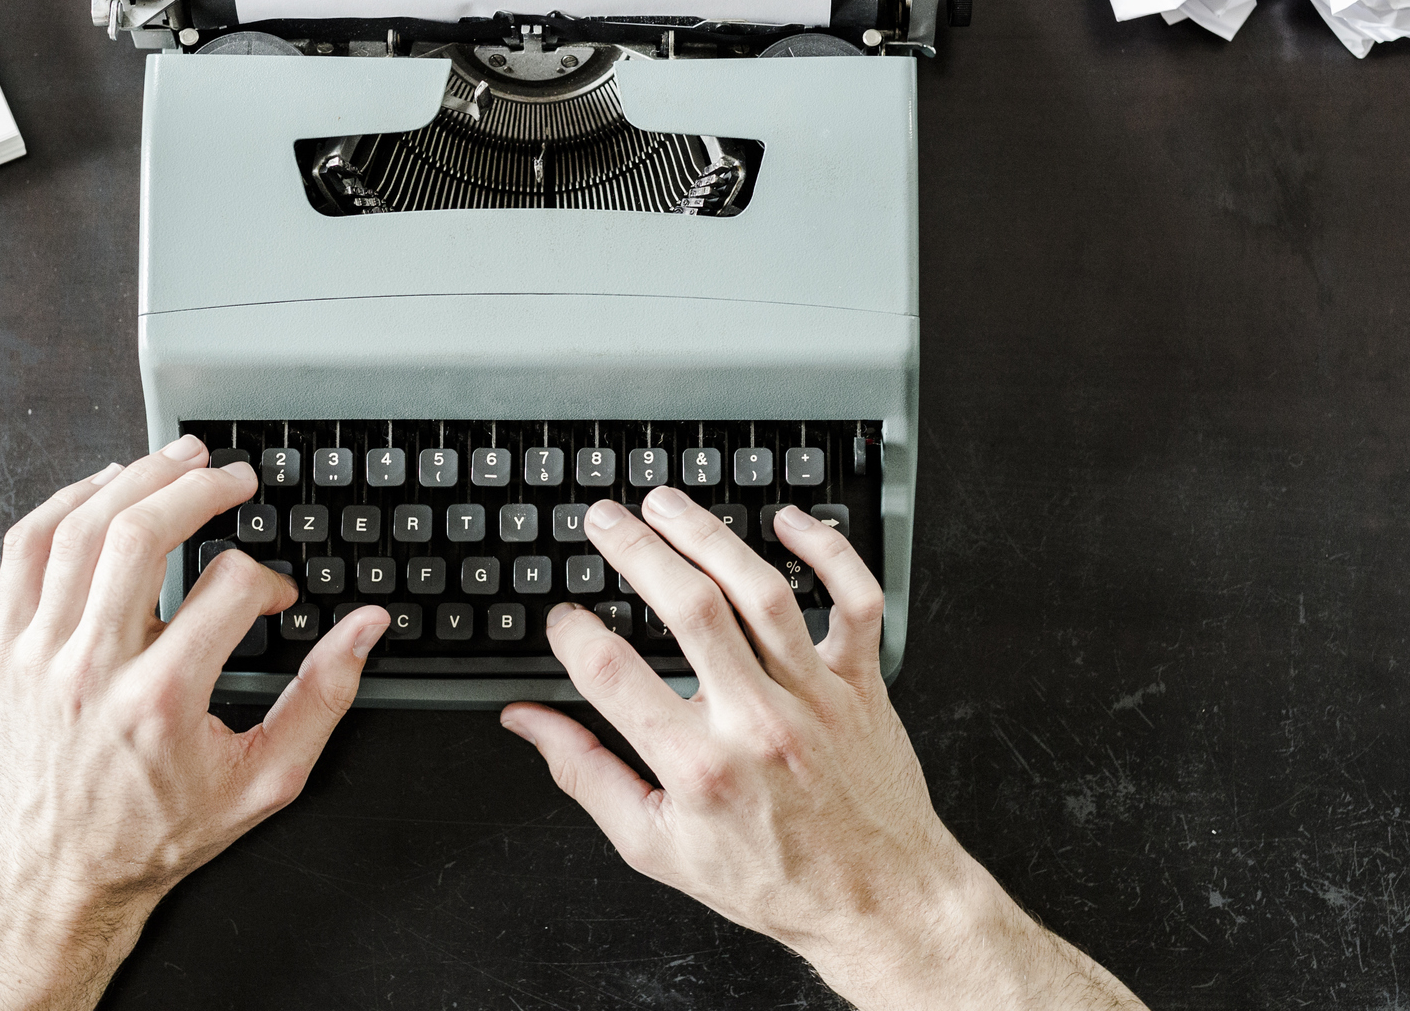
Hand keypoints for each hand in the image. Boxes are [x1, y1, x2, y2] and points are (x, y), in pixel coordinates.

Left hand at [0, 436, 389, 1010]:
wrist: (58, 869)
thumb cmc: (155, 830)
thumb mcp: (262, 781)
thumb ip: (322, 698)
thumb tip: (366, 629)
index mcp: (161, 701)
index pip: (228, 589)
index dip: (269, 581)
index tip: (278, 598)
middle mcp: (92, 667)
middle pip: (142, 534)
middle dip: (200, 488)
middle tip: (234, 475)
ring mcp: (40, 653)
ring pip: (81, 528)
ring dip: (136, 478)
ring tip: (179, 459)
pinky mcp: (6, 647)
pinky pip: (25, 549)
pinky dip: (65, 504)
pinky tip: (104, 488)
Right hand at [502, 490, 1145, 1010]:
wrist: (879, 904)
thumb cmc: (775, 880)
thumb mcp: (657, 847)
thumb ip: (586, 778)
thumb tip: (529, 725)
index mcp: (698, 768)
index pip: (613, 674)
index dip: (574, 632)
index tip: (563, 617)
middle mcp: (756, 723)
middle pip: (688, 609)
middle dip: (636, 551)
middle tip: (605, 520)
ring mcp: (815, 697)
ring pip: (761, 592)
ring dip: (709, 535)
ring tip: (667, 505)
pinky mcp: (862, 684)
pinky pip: (853, 601)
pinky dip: (828, 553)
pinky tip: (789, 523)